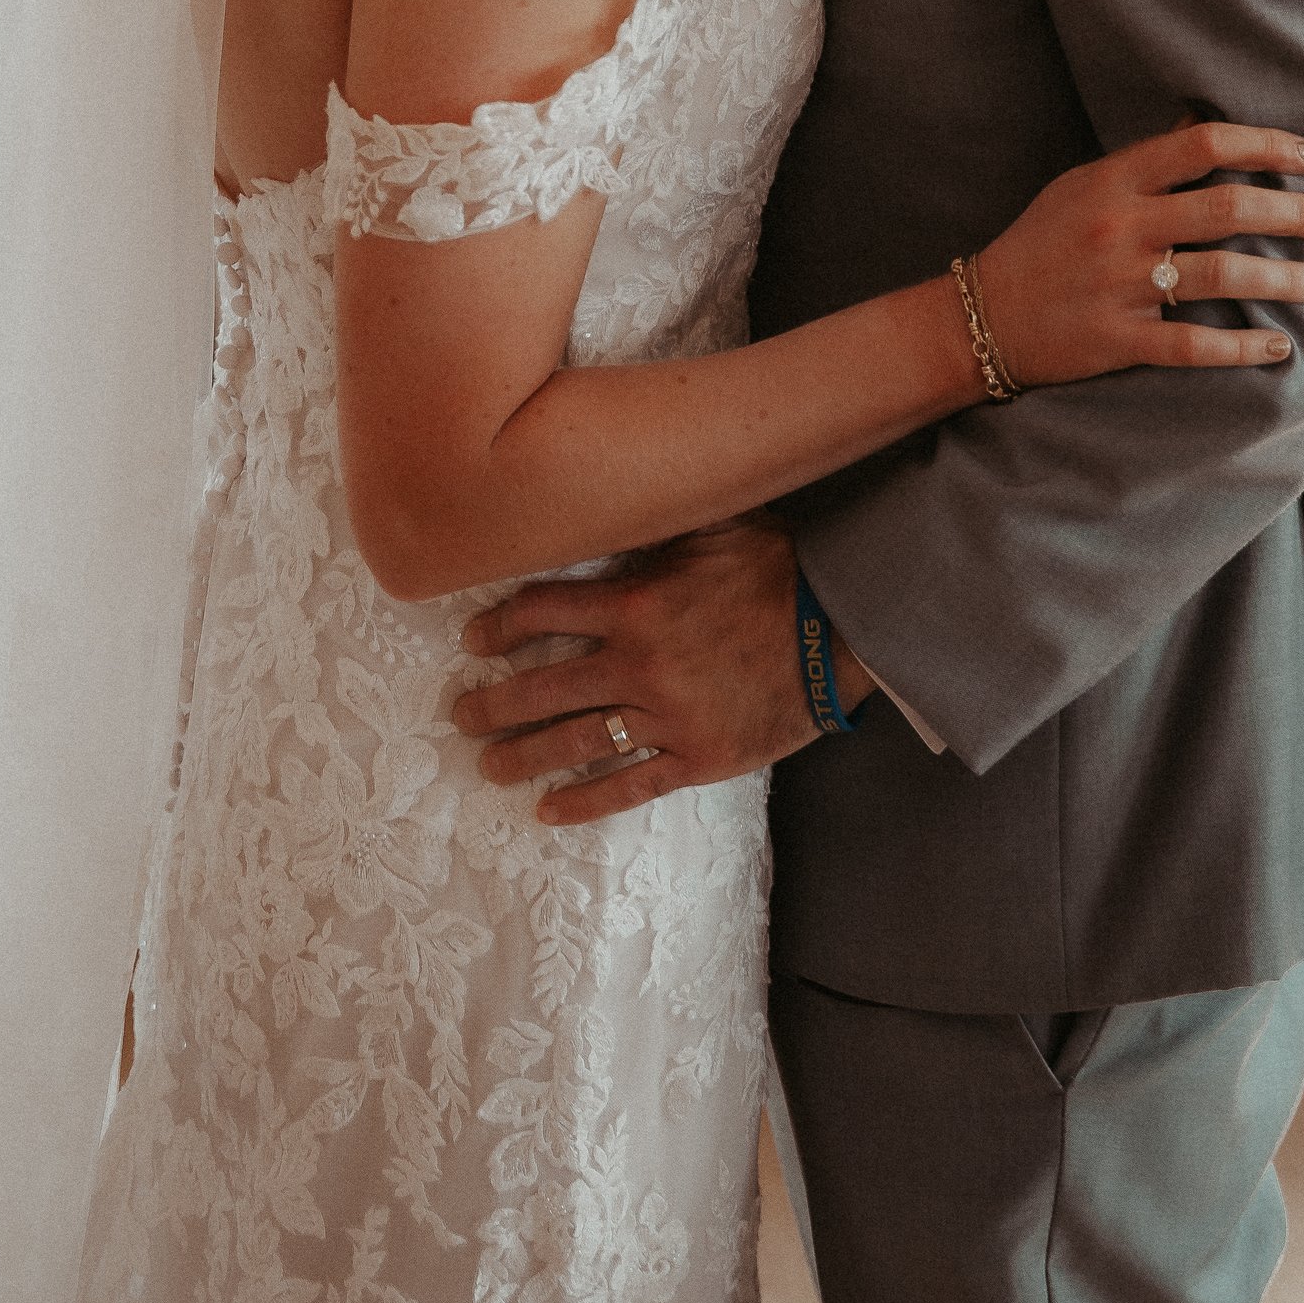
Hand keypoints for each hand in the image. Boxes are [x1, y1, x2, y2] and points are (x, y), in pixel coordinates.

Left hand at [450, 519, 821, 822]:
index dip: (498, 626)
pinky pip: (629, 785)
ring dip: (522, 755)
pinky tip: (548, 811)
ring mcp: (665, 715)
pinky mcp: (696, 757)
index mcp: (633, 602)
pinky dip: (585, 801)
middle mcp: (636, 663)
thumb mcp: (711, 524)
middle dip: (492, 703)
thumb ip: (653, 521)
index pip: (541, 612)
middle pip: (542, 687)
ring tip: (487, 764)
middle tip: (460, 714)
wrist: (844, 628)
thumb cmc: (778, 566)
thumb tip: (610, 491)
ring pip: (574, 741)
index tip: (472, 639)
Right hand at [972, 121, 1303, 389]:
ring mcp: (1118, 286)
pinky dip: (1242, 348)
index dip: (1263, 145)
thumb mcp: (1081, 186)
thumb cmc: (1040, 244)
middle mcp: (1119, 227)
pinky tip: (1280, 346)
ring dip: (1285, 279)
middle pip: (1226, 210)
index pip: (1200, 145)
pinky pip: (1192, 346)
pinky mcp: (1117, 340)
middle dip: (1296, 215)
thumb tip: (1202, 123)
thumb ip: (1143, 162)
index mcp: (1111, 182)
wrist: (980, 316)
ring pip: (1221, 277)